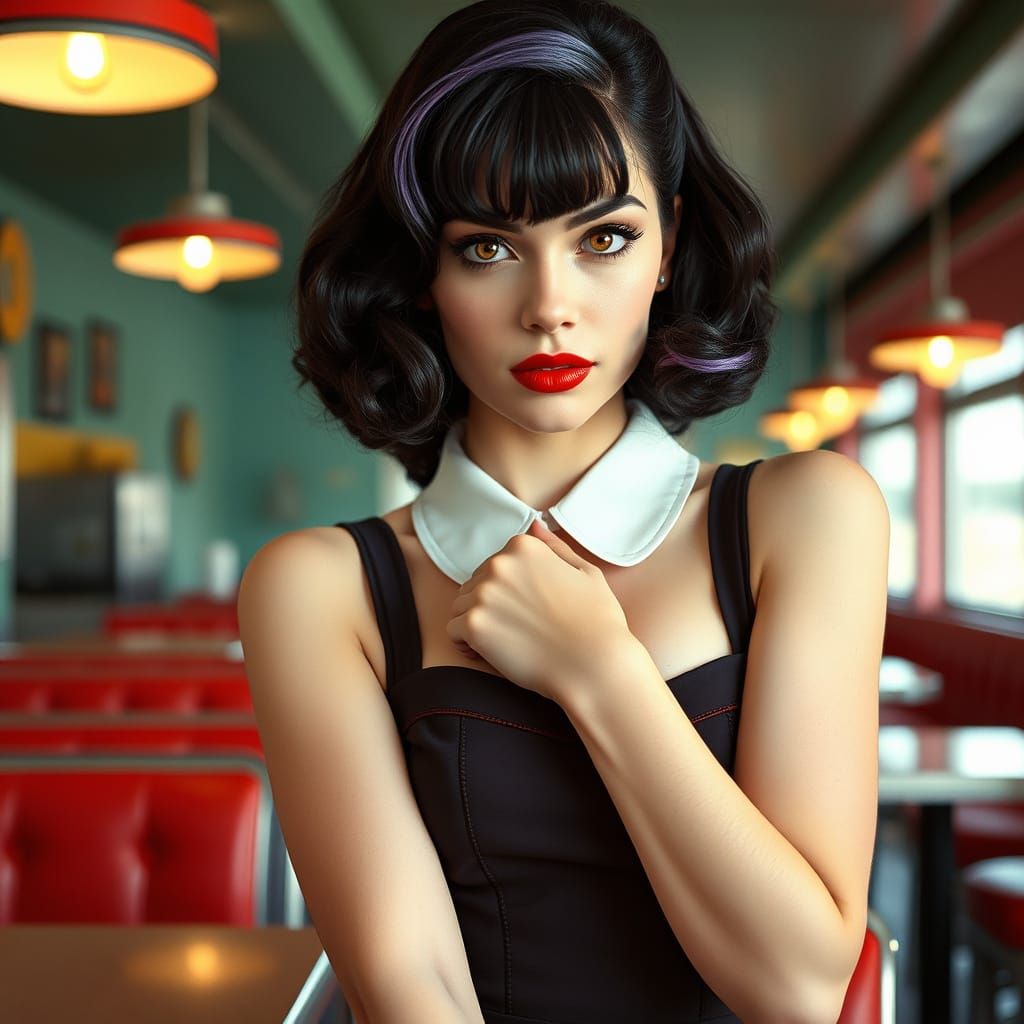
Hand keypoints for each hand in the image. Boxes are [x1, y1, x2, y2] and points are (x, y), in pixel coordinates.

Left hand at [446, 518, 637, 703]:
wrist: (593, 665)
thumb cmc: (596, 622)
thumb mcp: (585, 571)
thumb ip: (554, 546)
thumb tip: (535, 525)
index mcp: (523, 547)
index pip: (494, 565)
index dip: (507, 591)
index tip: (524, 609)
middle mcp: (499, 564)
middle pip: (474, 584)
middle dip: (489, 605)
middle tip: (518, 629)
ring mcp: (484, 594)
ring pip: (461, 606)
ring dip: (477, 623)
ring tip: (505, 642)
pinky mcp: (474, 625)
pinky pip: (454, 631)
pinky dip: (468, 644)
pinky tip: (492, 653)